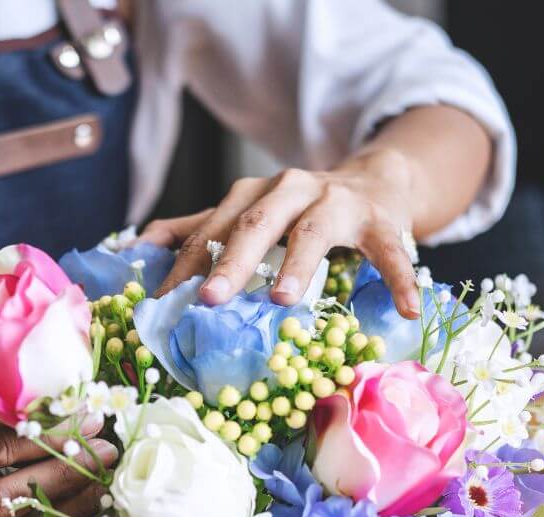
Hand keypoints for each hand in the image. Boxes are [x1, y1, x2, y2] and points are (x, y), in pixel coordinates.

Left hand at [141, 149, 421, 317]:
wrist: (376, 180)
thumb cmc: (300, 210)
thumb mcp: (248, 212)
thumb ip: (197, 227)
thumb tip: (137, 245)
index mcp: (253, 194)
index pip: (211, 229)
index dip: (185, 265)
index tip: (160, 303)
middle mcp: (290, 190)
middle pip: (255, 223)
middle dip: (230, 260)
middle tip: (209, 299)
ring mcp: (338, 202)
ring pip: (313, 231)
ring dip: (298, 265)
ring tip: (283, 300)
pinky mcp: (381, 220)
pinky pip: (389, 251)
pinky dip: (398, 278)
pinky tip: (406, 308)